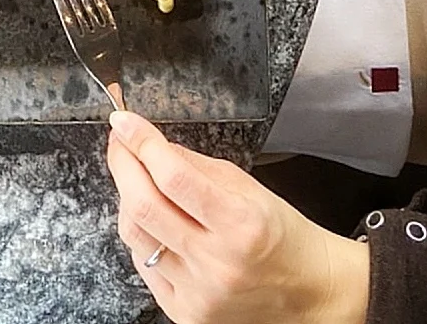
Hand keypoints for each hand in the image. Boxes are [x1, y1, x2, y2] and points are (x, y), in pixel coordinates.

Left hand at [106, 111, 368, 323]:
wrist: (307, 292)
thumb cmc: (281, 234)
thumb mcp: (248, 186)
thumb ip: (195, 165)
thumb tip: (152, 144)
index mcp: (240, 223)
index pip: (174, 177)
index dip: (141, 143)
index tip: (123, 121)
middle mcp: (216, 262)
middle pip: (144, 206)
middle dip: (122, 164)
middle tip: (119, 142)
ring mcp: (197, 293)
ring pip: (135, 235)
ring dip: (127, 197)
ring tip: (136, 178)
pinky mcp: (184, 314)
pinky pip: (142, 265)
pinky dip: (141, 235)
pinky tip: (152, 219)